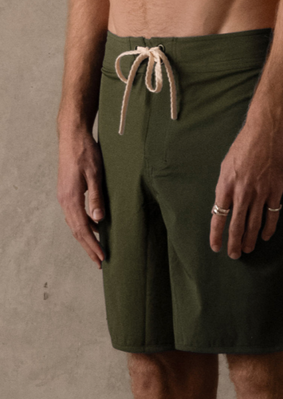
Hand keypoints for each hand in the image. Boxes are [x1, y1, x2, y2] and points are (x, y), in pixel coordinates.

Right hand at [57, 132, 104, 268]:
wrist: (72, 136)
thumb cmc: (86, 152)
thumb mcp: (95, 174)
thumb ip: (97, 197)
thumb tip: (99, 220)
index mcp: (71, 198)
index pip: (82, 229)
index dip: (92, 245)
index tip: (102, 257)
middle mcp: (65, 200)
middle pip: (77, 231)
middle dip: (89, 247)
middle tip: (99, 262)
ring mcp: (64, 197)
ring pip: (75, 224)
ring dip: (86, 238)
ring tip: (97, 250)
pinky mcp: (67, 193)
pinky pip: (75, 215)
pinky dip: (84, 226)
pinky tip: (94, 228)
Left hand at [209, 117, 282, 258]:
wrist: (265, 132)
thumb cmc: (243, 147)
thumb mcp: (226, 167)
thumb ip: (224, 189)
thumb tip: (223, 208)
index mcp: (226, 186)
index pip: (219, 217)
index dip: (217, 235)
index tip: (216, 247)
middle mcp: (242, 192)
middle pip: (237, 225)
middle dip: (234, 243)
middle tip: (234, 255)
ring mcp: (260, 192)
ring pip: (254, 223)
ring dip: (250, 239)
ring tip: (248, 249)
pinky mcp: (275, 189)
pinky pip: (272, 214)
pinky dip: (268, 228)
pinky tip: (265, 236)